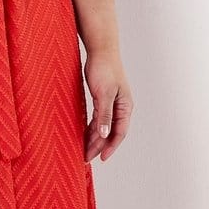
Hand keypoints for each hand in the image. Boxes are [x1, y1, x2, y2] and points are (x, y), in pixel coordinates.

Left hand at [82, 47, 132, 162]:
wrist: (100, 50)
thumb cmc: (105, 69)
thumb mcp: (104, 94)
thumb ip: (104, 115)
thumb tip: (104, 134)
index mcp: (125, 107)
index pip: (119, 132)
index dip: (110, 146)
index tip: (100, 158)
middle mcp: (121, 107)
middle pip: (110, 132)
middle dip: (99, 145)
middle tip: (86, 157)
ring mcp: (112, 103)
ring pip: (103, 126)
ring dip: (94, 138)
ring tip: (83, 150)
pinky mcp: (103, 98)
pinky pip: (98, 118)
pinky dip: (91, 128)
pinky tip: (84, 134)